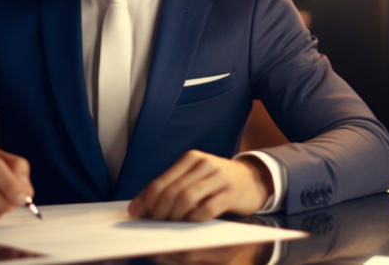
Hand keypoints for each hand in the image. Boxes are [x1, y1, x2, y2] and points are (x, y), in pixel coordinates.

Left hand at [128, 150, 272, 221]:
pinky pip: (207, 209)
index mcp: (191, 159)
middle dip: (159, 211)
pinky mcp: (231, 193)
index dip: (146, 200)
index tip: (135, 215)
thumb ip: (170, 188)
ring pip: (187, 199)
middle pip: (173, 191)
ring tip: (170, 228)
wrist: (253, 180)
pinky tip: (190, 227)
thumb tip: (139, 208)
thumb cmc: (216, 183)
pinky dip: (194, 220)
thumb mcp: (194, 179)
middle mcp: (204, 164)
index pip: (162, 181)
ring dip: (174, 217)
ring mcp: (219, 177)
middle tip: (154, 226)